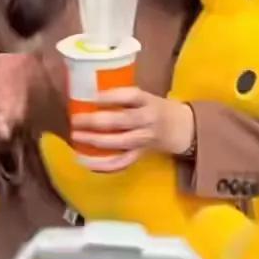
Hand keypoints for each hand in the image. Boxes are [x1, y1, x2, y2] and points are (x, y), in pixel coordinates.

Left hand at [69, 87, 194, 172]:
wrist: (182, 128)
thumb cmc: (156, 108)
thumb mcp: (146, 97)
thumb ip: (122, 97)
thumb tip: (86, 93)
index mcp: (149, 101)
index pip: (132, 96)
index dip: (112, 96)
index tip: (93, 96)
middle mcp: (148, 119)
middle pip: (122, 121)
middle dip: (96, 121)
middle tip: (76, 119)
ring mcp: (145, 139)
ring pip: (120, 143)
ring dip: (96, 141)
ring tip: (77, 138)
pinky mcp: (141, 154)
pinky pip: (122, 162)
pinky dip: (103, 165)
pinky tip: (85, 162)